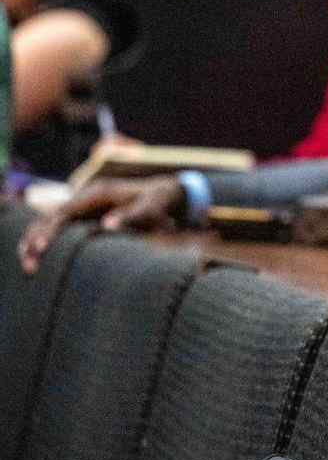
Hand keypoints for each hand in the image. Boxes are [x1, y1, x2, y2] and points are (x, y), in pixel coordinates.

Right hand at [17, 176, 184, 272]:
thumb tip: (108, 225)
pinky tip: (38, 259)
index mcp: (98, 193)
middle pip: (50, 217)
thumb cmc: (159, 201)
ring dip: (35, 242)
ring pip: (49, 223)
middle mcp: (85, 197)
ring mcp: (83, 206)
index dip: (50, 230)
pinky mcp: (84, 216)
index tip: (40, 248)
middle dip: (36, 239)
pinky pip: (58, 228)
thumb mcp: (152, 206)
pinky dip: (45, 242)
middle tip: (30, 265)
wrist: (165, 192)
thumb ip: (132, 215)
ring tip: (29, 267)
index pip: (64, 212)